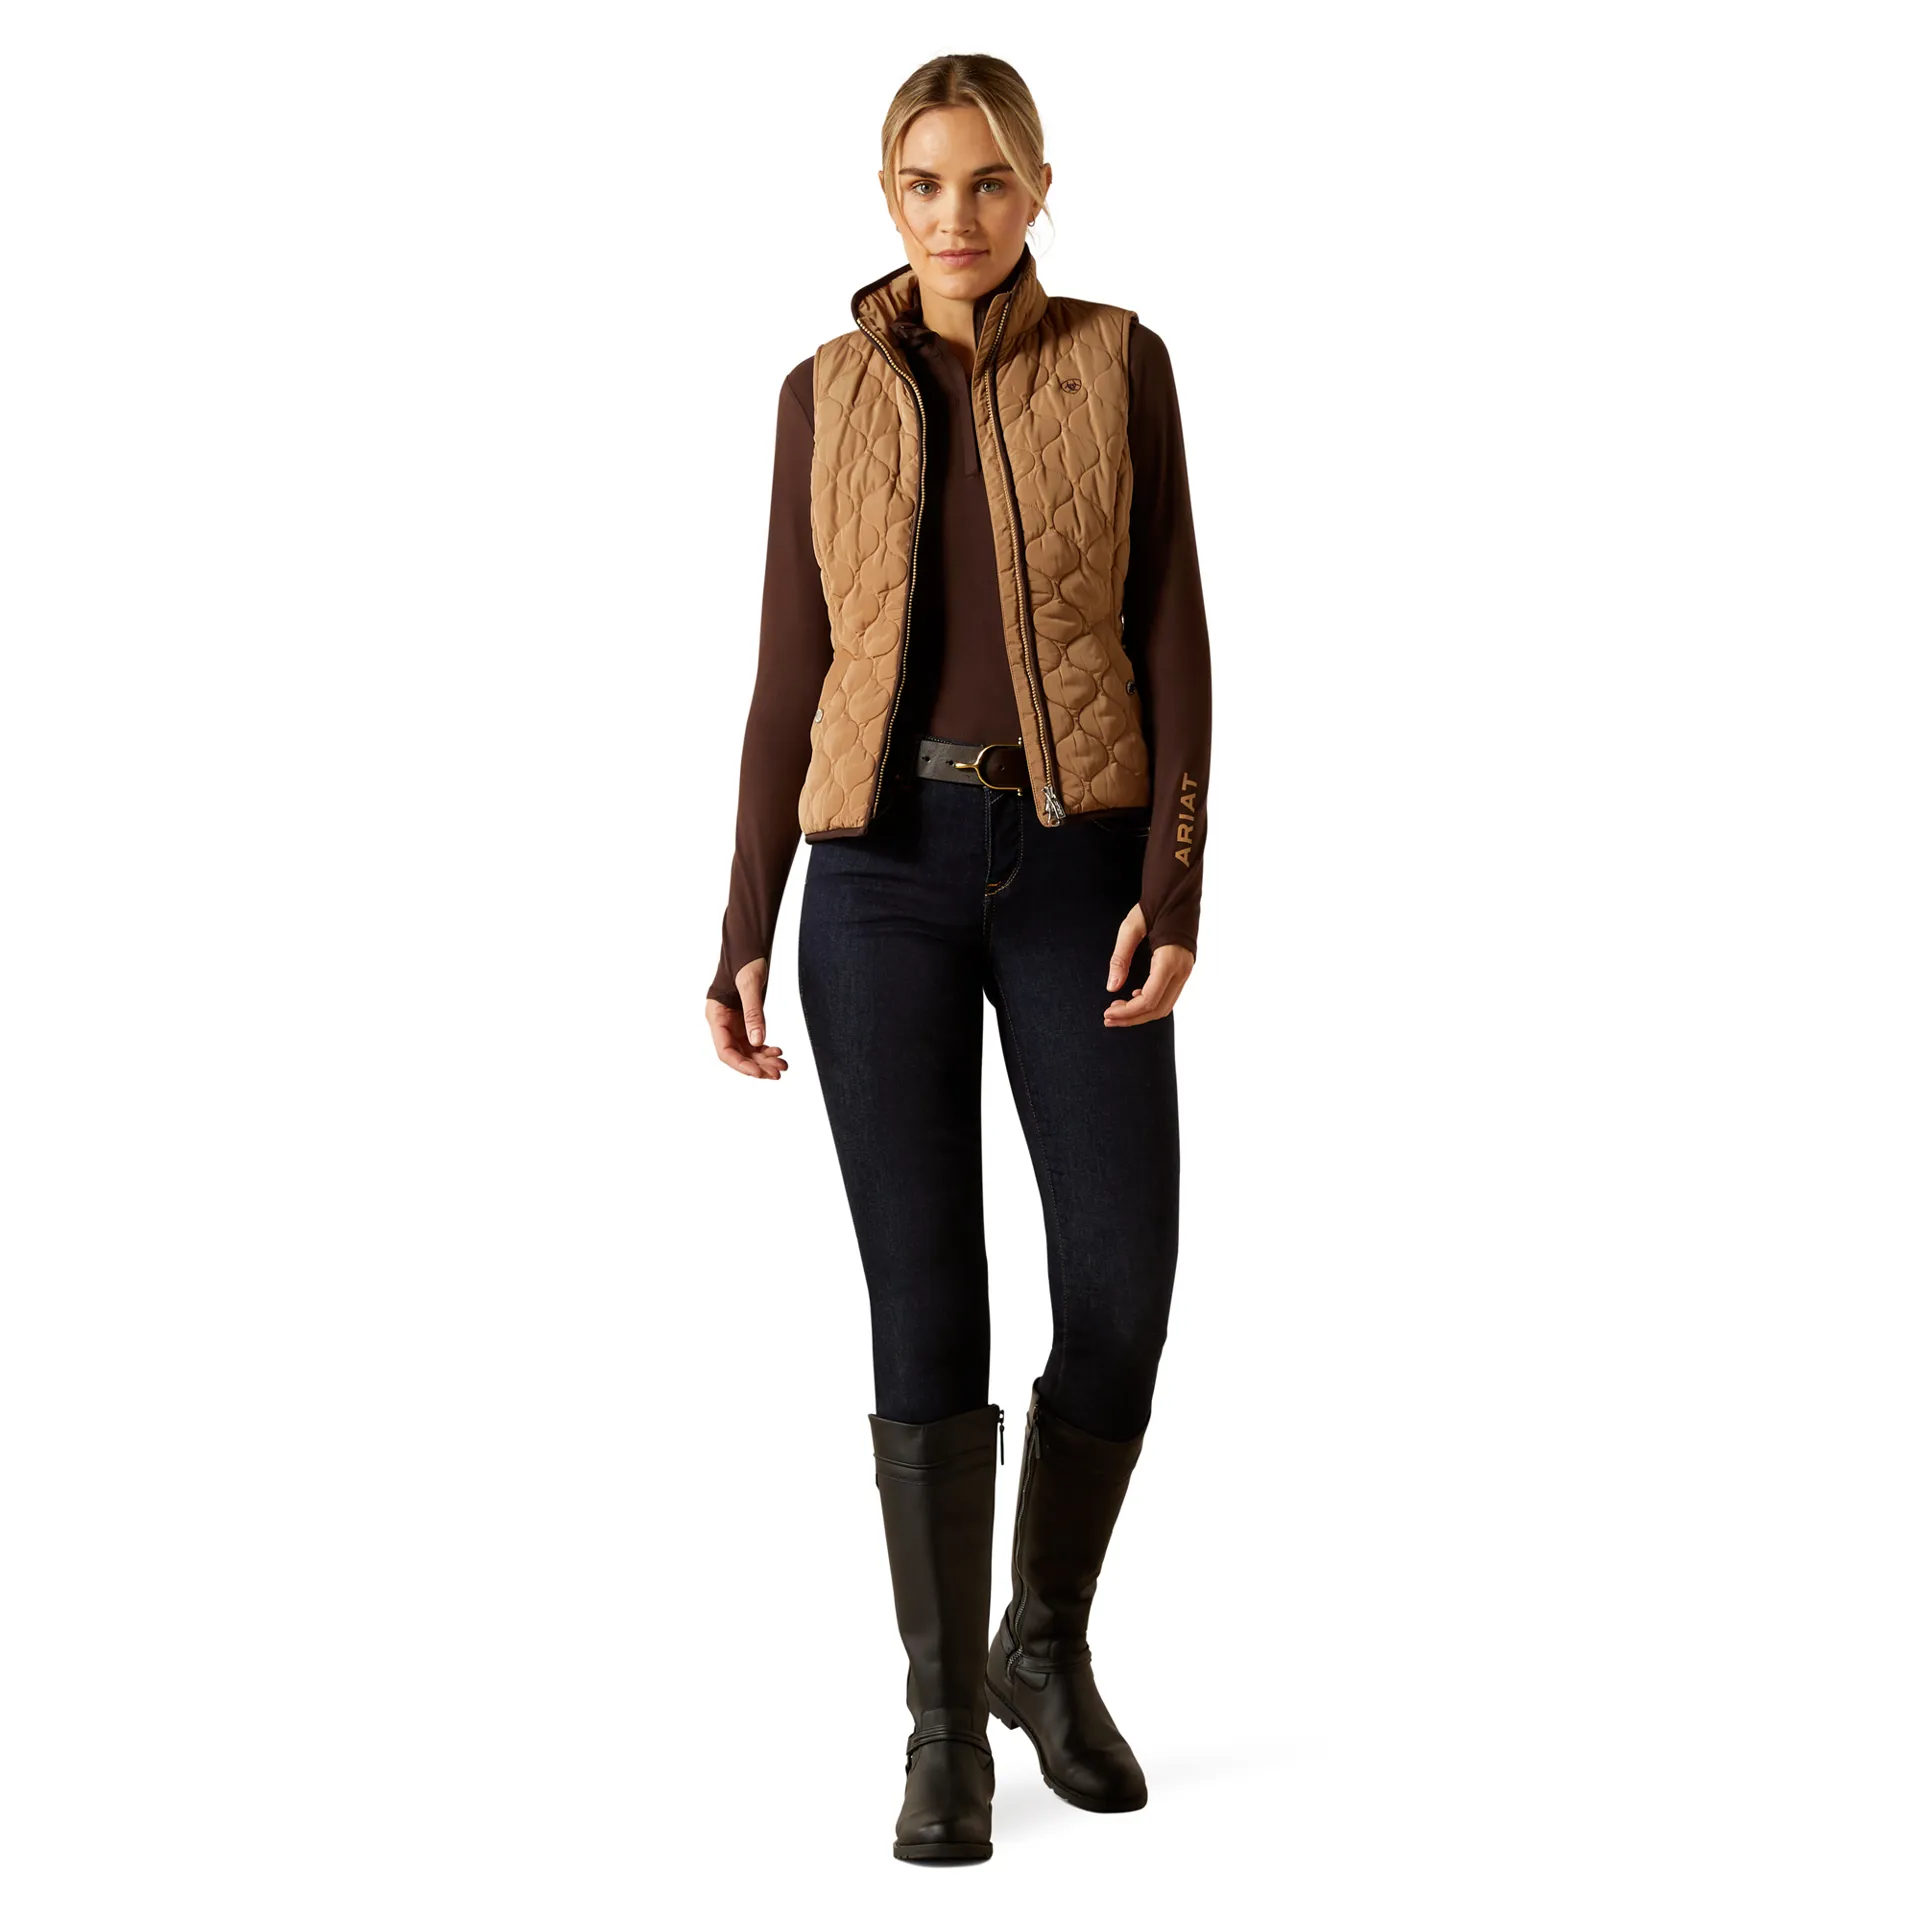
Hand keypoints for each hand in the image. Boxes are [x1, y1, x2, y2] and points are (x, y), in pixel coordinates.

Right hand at [705, 957, 789, 1078]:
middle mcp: (722, 1022)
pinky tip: (777, 1052)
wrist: (750, 944)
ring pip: (747, 1050)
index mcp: (716, 1015)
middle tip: (777, 1073)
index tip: (759, 1073)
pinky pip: (754, 1041)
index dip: (741, 1065)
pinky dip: (765, 1048)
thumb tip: (758, 1042)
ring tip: (783, 1065)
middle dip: (757, 1065)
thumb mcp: (750, 985)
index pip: (725, 1050)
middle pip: (737, 1054)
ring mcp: (734, 1022)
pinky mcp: (745, 1019)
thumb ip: (753, 1013)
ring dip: (764, 1060)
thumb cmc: (745, 959)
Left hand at [1103, 904, 1193, 1025]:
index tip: (1107, 1012)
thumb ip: (1120, 958)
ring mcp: (1186, 971)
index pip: (1149, 999)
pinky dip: (1151, 1003)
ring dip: (1141, 1013)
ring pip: (1165, 1006)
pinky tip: (1133, 997)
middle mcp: (1182, 970)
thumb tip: (1111, 987)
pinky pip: (1169, 995)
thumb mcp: (1130, 928)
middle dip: (1132, 1018)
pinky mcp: (1184, 969)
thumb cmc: (1154, 905)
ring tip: (1117, 1009)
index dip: (1128, 1012)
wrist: (1178, 891)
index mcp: (1169, 960)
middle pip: (1158, 1009)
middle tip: (1108, 1017)